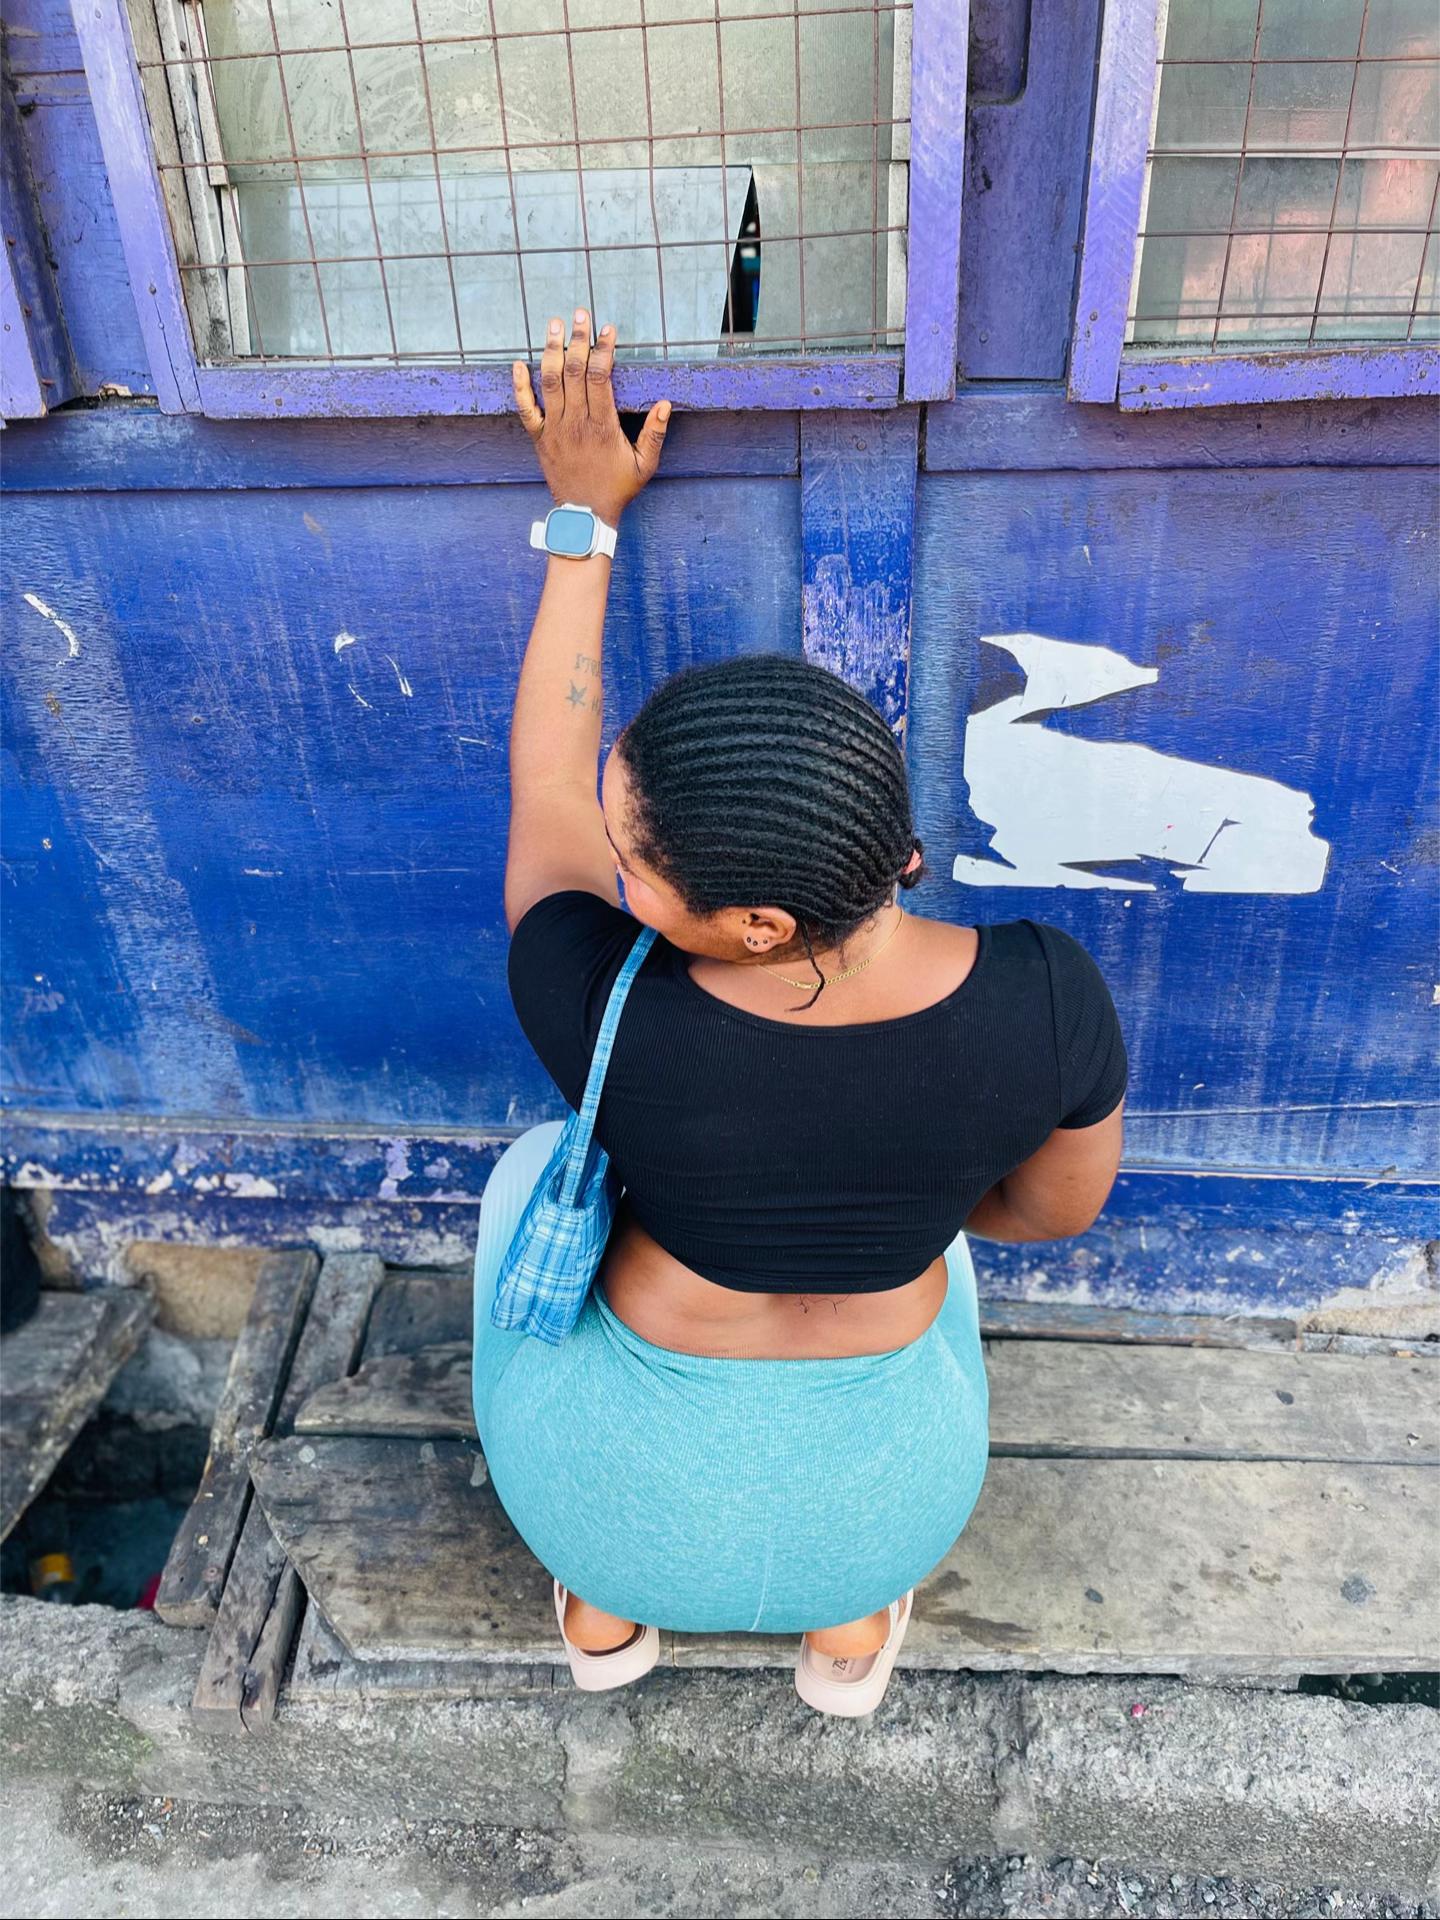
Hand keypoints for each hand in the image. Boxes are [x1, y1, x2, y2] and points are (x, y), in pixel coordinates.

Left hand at [512, 309, 670, 525]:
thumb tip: (664, 403)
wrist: (585, 516)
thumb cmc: (617, 489)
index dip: (603, 350)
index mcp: (602, 426)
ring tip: (553, 324)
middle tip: (580, 314)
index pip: (601, 378)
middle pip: (574, 372)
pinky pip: (526, 408)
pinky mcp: (540, 438)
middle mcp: (576, 423)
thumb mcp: (645, 465)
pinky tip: (518, 363)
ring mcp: (555, 429)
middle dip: (577, 339)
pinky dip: (520, 385)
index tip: (608, 329)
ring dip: (550, 351)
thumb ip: (655, 434)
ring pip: (550, 382)